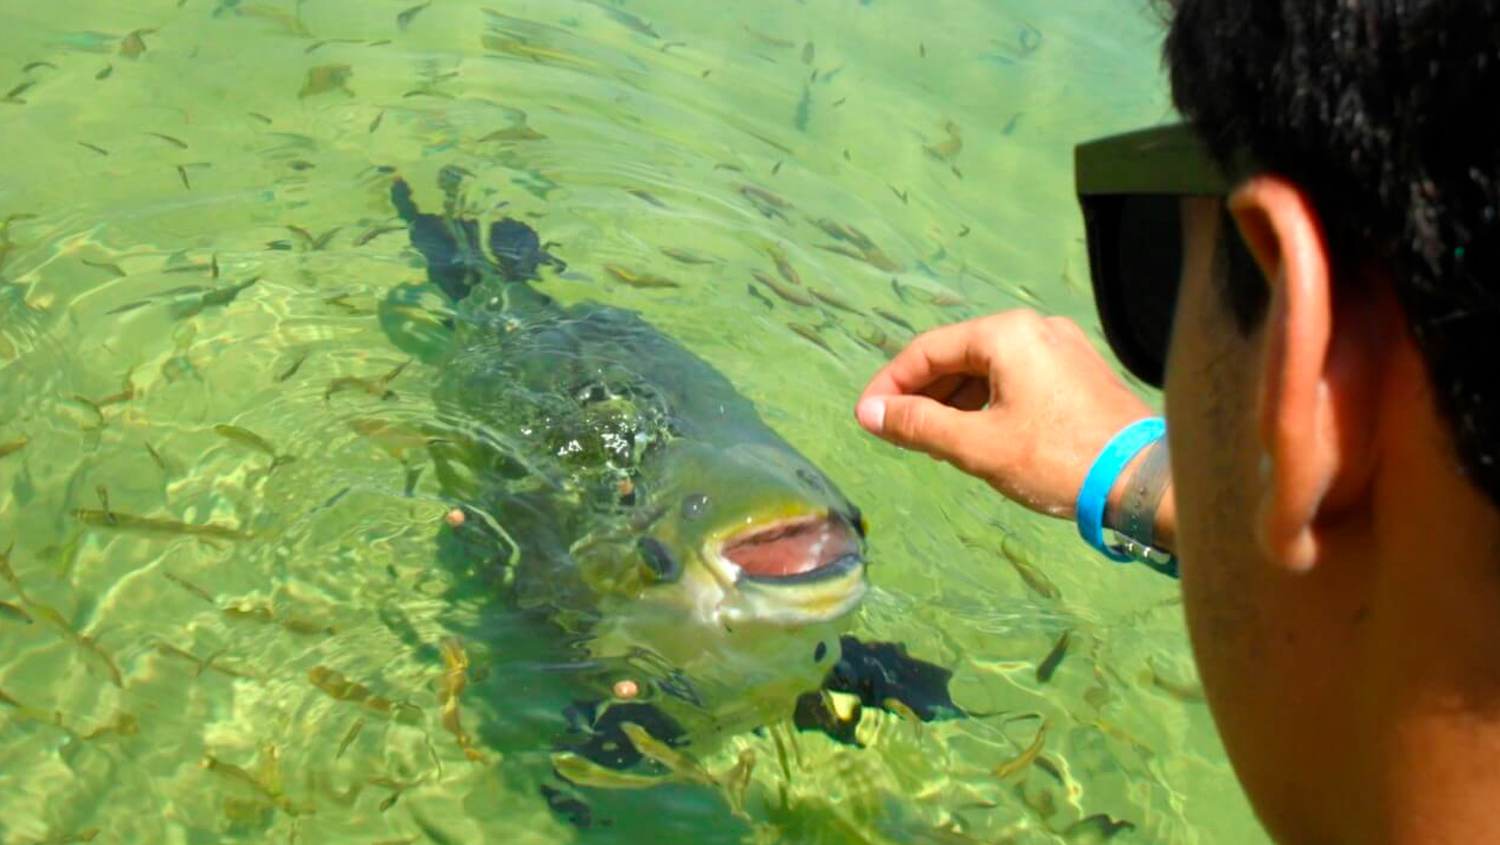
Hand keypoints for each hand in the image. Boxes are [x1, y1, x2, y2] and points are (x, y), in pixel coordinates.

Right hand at [855, 311, 1154, 520]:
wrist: (1145, 481)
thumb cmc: (1056, 459)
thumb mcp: (977, 446)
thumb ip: (918, 425)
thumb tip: (869, 413)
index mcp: (1007, 333)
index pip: (928, 350)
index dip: (890, 385)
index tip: (868, 418)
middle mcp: (1035, 328)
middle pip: (959, 355)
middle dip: (923, 394)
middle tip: (896, 432)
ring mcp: (1063, 348)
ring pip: (989, 368)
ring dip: (954, 401)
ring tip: (932, 439)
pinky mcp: (1080, 372)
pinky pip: (1017, 378)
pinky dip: (987, 402)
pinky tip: (977, 433)